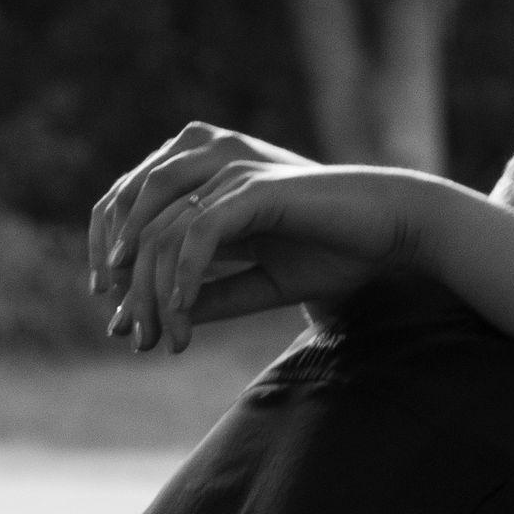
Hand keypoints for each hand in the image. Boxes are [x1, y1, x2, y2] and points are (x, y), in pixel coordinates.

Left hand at [86, 128, 411, 351]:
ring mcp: (232, 177)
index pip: (140, 222)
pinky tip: (184, 313)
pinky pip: (200, 233)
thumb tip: (169, 317)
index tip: (123, 324)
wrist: (394, 229)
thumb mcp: (265, 282)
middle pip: (142, 230)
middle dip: (132, 290)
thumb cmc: (339, 252)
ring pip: (164, 233)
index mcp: (211, 191)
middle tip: (134, 338)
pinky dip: (186, 276)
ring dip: (154, 290)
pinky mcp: (254, 189)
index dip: (119, 270)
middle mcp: (213, 175)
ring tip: (160, 336)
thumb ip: (218, 293)